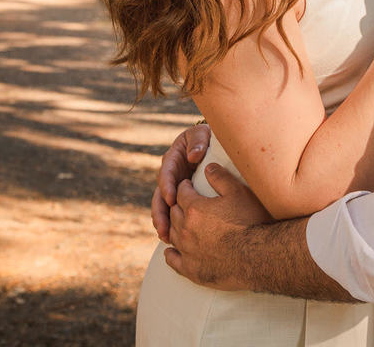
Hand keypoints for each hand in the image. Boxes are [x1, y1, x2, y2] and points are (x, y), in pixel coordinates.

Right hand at [152, 123, 210, 241]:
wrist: (213, 144)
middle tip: (163, 228)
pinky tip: (173, 239)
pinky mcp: (180, 197)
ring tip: (165, 237)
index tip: (171, 199)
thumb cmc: (207, 137)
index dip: (167, 186)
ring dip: (162, 222)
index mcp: (173, 159)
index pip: (166, 173)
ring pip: (163, 207)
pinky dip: (171, 224)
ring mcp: (174, 187)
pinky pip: (173, 212)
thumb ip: (198, 141)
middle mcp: (170, 175)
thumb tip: (194, 156)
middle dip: (160, 212)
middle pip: (160, 195)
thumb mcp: (202, 134)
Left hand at [164, 163, 273, 289]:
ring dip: (174, 227)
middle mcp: (186, 229)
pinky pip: (173, 260)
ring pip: (172, 234)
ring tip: (179, 224)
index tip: (187, 185)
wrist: (258, 257)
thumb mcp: (238, 192)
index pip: (181, 192)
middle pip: (174, 212)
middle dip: (177, 205)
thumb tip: (207, 166)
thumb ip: (220, 177)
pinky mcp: (191, 270)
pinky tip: (171, 251)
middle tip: (184, 203)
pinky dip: (170, 254)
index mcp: (194, 208)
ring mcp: (187, 251)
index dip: (185, 186)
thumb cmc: (251, 222)